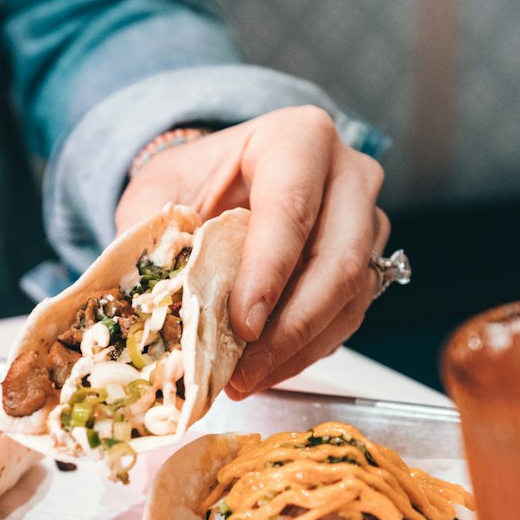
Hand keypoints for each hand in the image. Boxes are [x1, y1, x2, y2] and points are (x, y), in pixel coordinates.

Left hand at [116, 106, 389, 396]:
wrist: (224, 180)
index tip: (241, 325)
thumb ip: (155, 236)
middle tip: (244, 371)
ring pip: (350, 297)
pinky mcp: (368, 263)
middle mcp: (347, 175)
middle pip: (338, 260)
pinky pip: (348, 317)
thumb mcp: (159, 192)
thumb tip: (150, 300)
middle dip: (290, 328)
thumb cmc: (196, 180)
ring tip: (246, 380)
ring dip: (299, 350)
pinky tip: (266, 369)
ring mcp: (366, 221)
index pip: (292, 209)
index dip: (269, 272)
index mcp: (298, 139)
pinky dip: (307, 351)